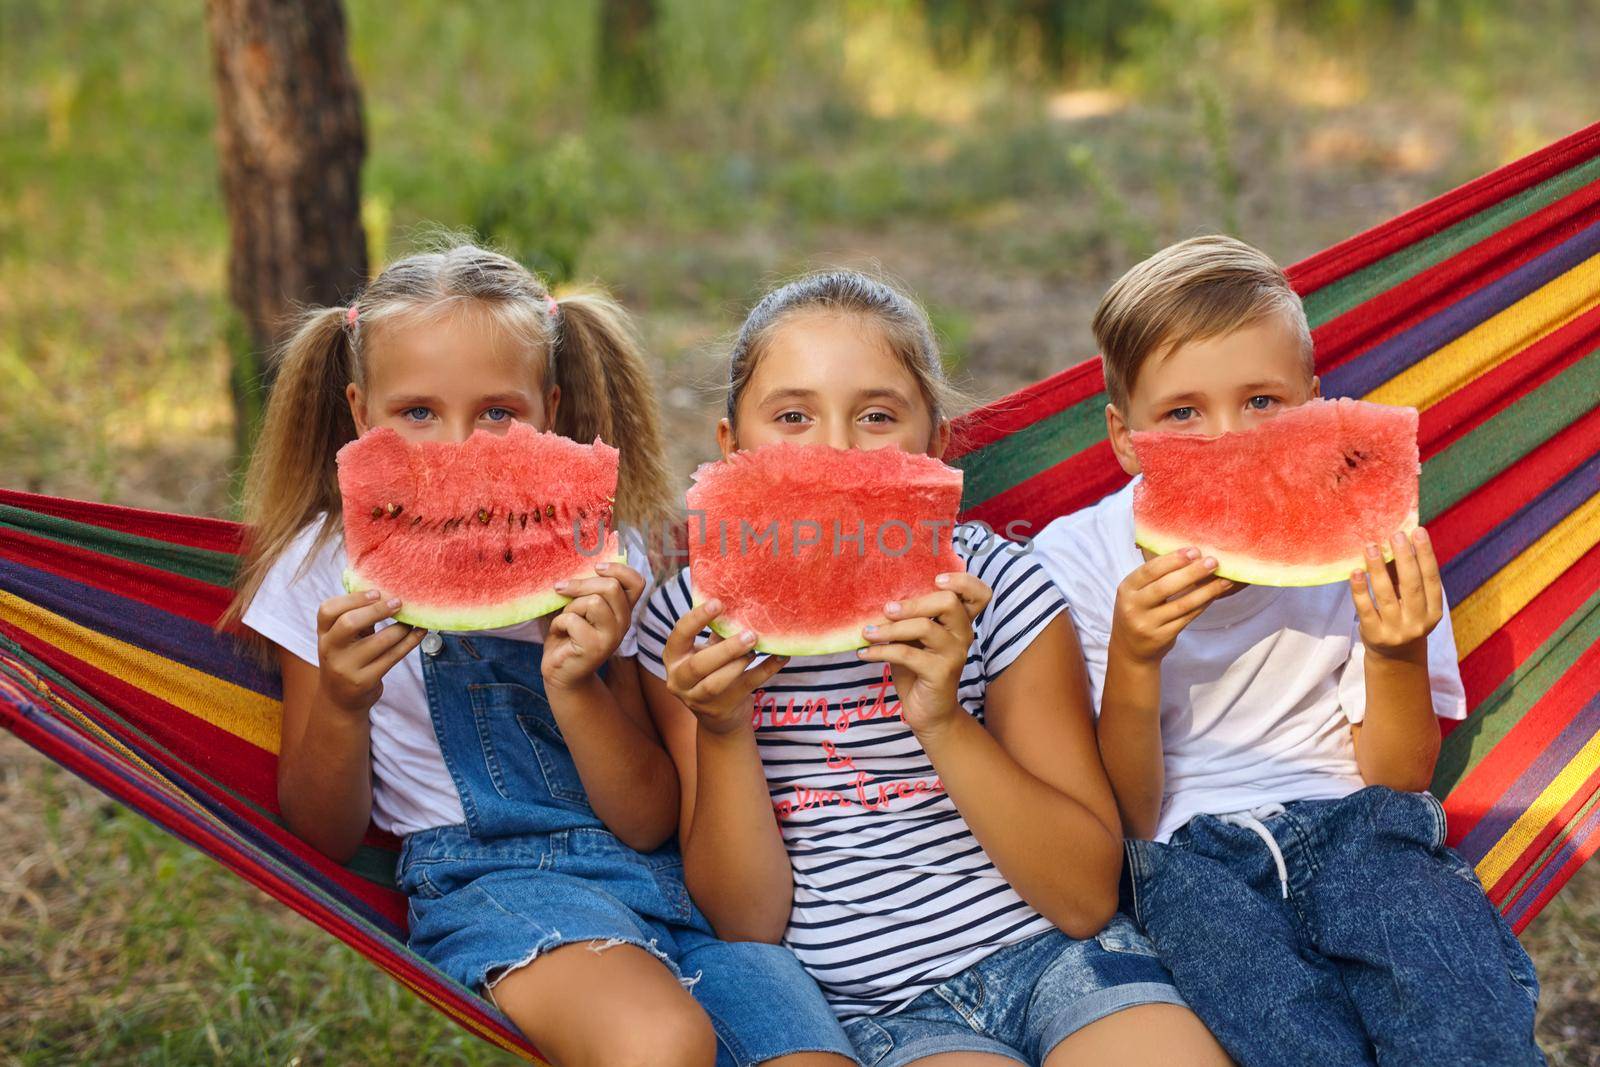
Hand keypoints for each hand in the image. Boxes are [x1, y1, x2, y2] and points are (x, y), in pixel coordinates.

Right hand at [315, 590, 426, 713]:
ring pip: (379, 642)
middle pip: (349, 623)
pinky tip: (419, 633)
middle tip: (399, 603)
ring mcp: (346, 668)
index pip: (328, 610)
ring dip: (401, 628)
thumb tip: (388, 592)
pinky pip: (393, 657)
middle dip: (377, 610)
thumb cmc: (346, 658)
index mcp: (323, 634)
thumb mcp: (342, 639)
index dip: (352, 598)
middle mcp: (330, 650)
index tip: (377, 593)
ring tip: (413, 620)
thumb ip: (356, 617)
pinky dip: (410, 642)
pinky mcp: (364, 681)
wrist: (339, 700)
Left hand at [541, 561, 645, 690]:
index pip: (637, 582)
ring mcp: (612, 637)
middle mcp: (623, 622)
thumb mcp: (578, 605)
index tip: (596, 568)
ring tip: (564, 621)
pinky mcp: (596, 648)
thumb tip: (574, 563)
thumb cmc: (567, 634)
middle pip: (611, 586)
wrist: (560, 671)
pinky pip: (573, 620)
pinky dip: (559, 623)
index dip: (618, 569)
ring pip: (592, 602)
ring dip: (570, 608)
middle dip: (581, 584)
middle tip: (561, 589)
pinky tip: (560, 634)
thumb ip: (585, 588)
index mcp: (622, 609)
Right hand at [662, 598, 788, 735]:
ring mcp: (698, 699)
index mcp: (673, 658)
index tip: (718, 603)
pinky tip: (781, 656)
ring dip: (739, 662)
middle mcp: (679, 680)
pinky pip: (746, 687)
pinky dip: (766, 670)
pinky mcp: (722, 708)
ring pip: (716, 682)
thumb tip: (738, 602)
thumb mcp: (707, 649)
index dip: (697, 619)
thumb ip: (716, 630)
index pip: (679, 635)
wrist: (717, 715)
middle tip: (749, 634)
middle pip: (698, 665)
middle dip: (725, 649)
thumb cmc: (711, 670)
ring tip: (755, 648)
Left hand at [858, 571, 989, 736]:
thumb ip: (909, 619)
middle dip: (914, 602)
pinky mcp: (941, 673)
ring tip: (867, 633)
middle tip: (886, 609)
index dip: (963, 581)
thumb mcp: (913, 639)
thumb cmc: (918, 669)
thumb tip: (881, 600)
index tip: (936, 579)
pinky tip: (865, 653)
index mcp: (959, 622)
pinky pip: (907, 654)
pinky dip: (881, 650)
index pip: (979, 594)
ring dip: (890, 628)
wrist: (928, 712)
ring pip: (925, 627)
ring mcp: (954, 654)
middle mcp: (963, 635)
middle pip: (948, 602)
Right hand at [1109, 548, 1231, 664]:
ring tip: (1224, 580)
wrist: (1130, 649)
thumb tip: (1192, 556)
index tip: (1194, 550)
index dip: (1173, 560)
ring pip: (1182, 604)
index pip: (1150, 570)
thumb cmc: (1139, 611)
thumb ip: (1157, 576)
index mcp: (1126, 589)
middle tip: (1213, 562)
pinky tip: (1214, 595)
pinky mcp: (1162, 637)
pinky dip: (1203, 605)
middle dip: (1192, 572)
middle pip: (1166, 587)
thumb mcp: (1137, 592)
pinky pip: (1187, 618)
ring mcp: (1147, 624)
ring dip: (1206, 590)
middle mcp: (1133, 607)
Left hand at [1350, 527, 1442, 660]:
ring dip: (1378, 568)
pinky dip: (1360, 589)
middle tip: (1396, 534)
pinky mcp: (1374, 635)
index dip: (1425, 554)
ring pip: (1386, 595)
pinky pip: (1365, 608)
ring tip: (1372, 547)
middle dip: (1404, 557)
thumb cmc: (1403, 618)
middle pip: (1412, 585)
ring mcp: (1396, 630)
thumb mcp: (1412, 602)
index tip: (1417, 531)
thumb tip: (1397, 541)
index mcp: (1434, 611)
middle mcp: (1418, 622)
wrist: (1394, 658)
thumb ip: (1406, 577)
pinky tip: (1356, 572)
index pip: (1431, 578)